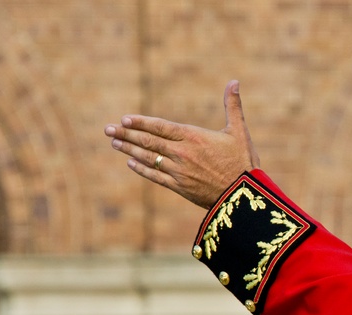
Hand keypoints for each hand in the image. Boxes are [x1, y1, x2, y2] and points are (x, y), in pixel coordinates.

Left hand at [104, 80, 259, 208]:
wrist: (244, 195)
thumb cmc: (244, 162)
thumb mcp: (239, 131)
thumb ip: (232, 106)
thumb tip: (234, 81)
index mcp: (193, 138)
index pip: (160, 127)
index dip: (140, 123)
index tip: (124, 119)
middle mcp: (182, 153)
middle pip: (148, 142)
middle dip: (125, 134)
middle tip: (107, 129)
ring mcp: (179, 171)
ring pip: (148, 158)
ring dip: (129, 150)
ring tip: (114, 143)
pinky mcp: (180, 187)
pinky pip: (155, 177)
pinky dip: (142, 169)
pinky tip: (130, 163)